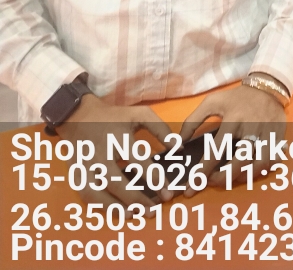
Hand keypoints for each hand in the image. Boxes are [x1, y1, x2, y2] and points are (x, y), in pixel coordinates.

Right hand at [57, 94, 171, 211]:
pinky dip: (100, 207)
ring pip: (97, 193)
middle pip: (116, 182)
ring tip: (135, 215)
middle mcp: (101, 154)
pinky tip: (116, 212)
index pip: (139, 160)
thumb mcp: (139, 115)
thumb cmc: (114, 118)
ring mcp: (86, 166)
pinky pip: (86, 196)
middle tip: (153, 210)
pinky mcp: (77, 175)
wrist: (78, 116)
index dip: (154, 178)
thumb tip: (178, 148)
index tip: (168, 193)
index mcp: (119, 137)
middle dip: (135, 199)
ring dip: (116, 208)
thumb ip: (160, 129)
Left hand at [174, 83, 286, 198]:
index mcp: (233, 119)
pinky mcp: (279, 137)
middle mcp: (251, 127)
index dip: (202, 172)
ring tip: (232, 178)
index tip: (191, 188)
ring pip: (259, 164)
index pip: (216, 151)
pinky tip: (251, 171)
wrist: (266, 86)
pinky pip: (273, 160)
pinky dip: (262, 170)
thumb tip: (178, 143)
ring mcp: (267, 133)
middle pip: (240, 162)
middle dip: (224, 178)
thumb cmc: (236, 97)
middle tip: (212, 182)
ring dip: (244, 176)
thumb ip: (192, 121)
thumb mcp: (212, 102)